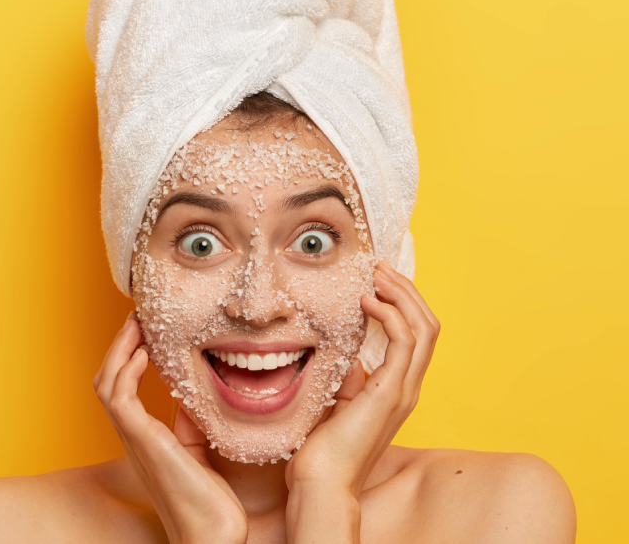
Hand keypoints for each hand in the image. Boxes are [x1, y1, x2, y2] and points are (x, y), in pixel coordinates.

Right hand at [94, 313, 247, 543]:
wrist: (212, 536)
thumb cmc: (209, 504)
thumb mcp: (199, 452)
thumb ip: (189, 423)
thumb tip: (193, 394)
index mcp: (144, 438)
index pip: (121, 388)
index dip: (127, 357)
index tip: (145, 331)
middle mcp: (133, 437)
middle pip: (106, 381)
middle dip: (118, 346)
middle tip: (137, 317)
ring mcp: (135, 439)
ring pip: (106, 385)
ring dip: (118, 350)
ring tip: (135, 325)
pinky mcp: (144, 442)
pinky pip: (120, 399)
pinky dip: (127, 371)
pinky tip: (144, 353)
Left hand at [284, 261, 440, 540]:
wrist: (321, 481)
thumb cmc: (321, 448)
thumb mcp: (337, 401)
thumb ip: (350, 378)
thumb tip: (348, 353)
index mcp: (396, 388)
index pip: (415, 334)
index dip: (402, 302)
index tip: (376, 279)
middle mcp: (407, 387)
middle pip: (428, 325)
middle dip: (407, 290)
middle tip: (379, 267)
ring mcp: (403, 390)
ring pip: (425, 328)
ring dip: (403, 294)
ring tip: (377, 275)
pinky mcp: (391, 393)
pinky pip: (406, 341)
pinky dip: (392, 313)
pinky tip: (367, 300)